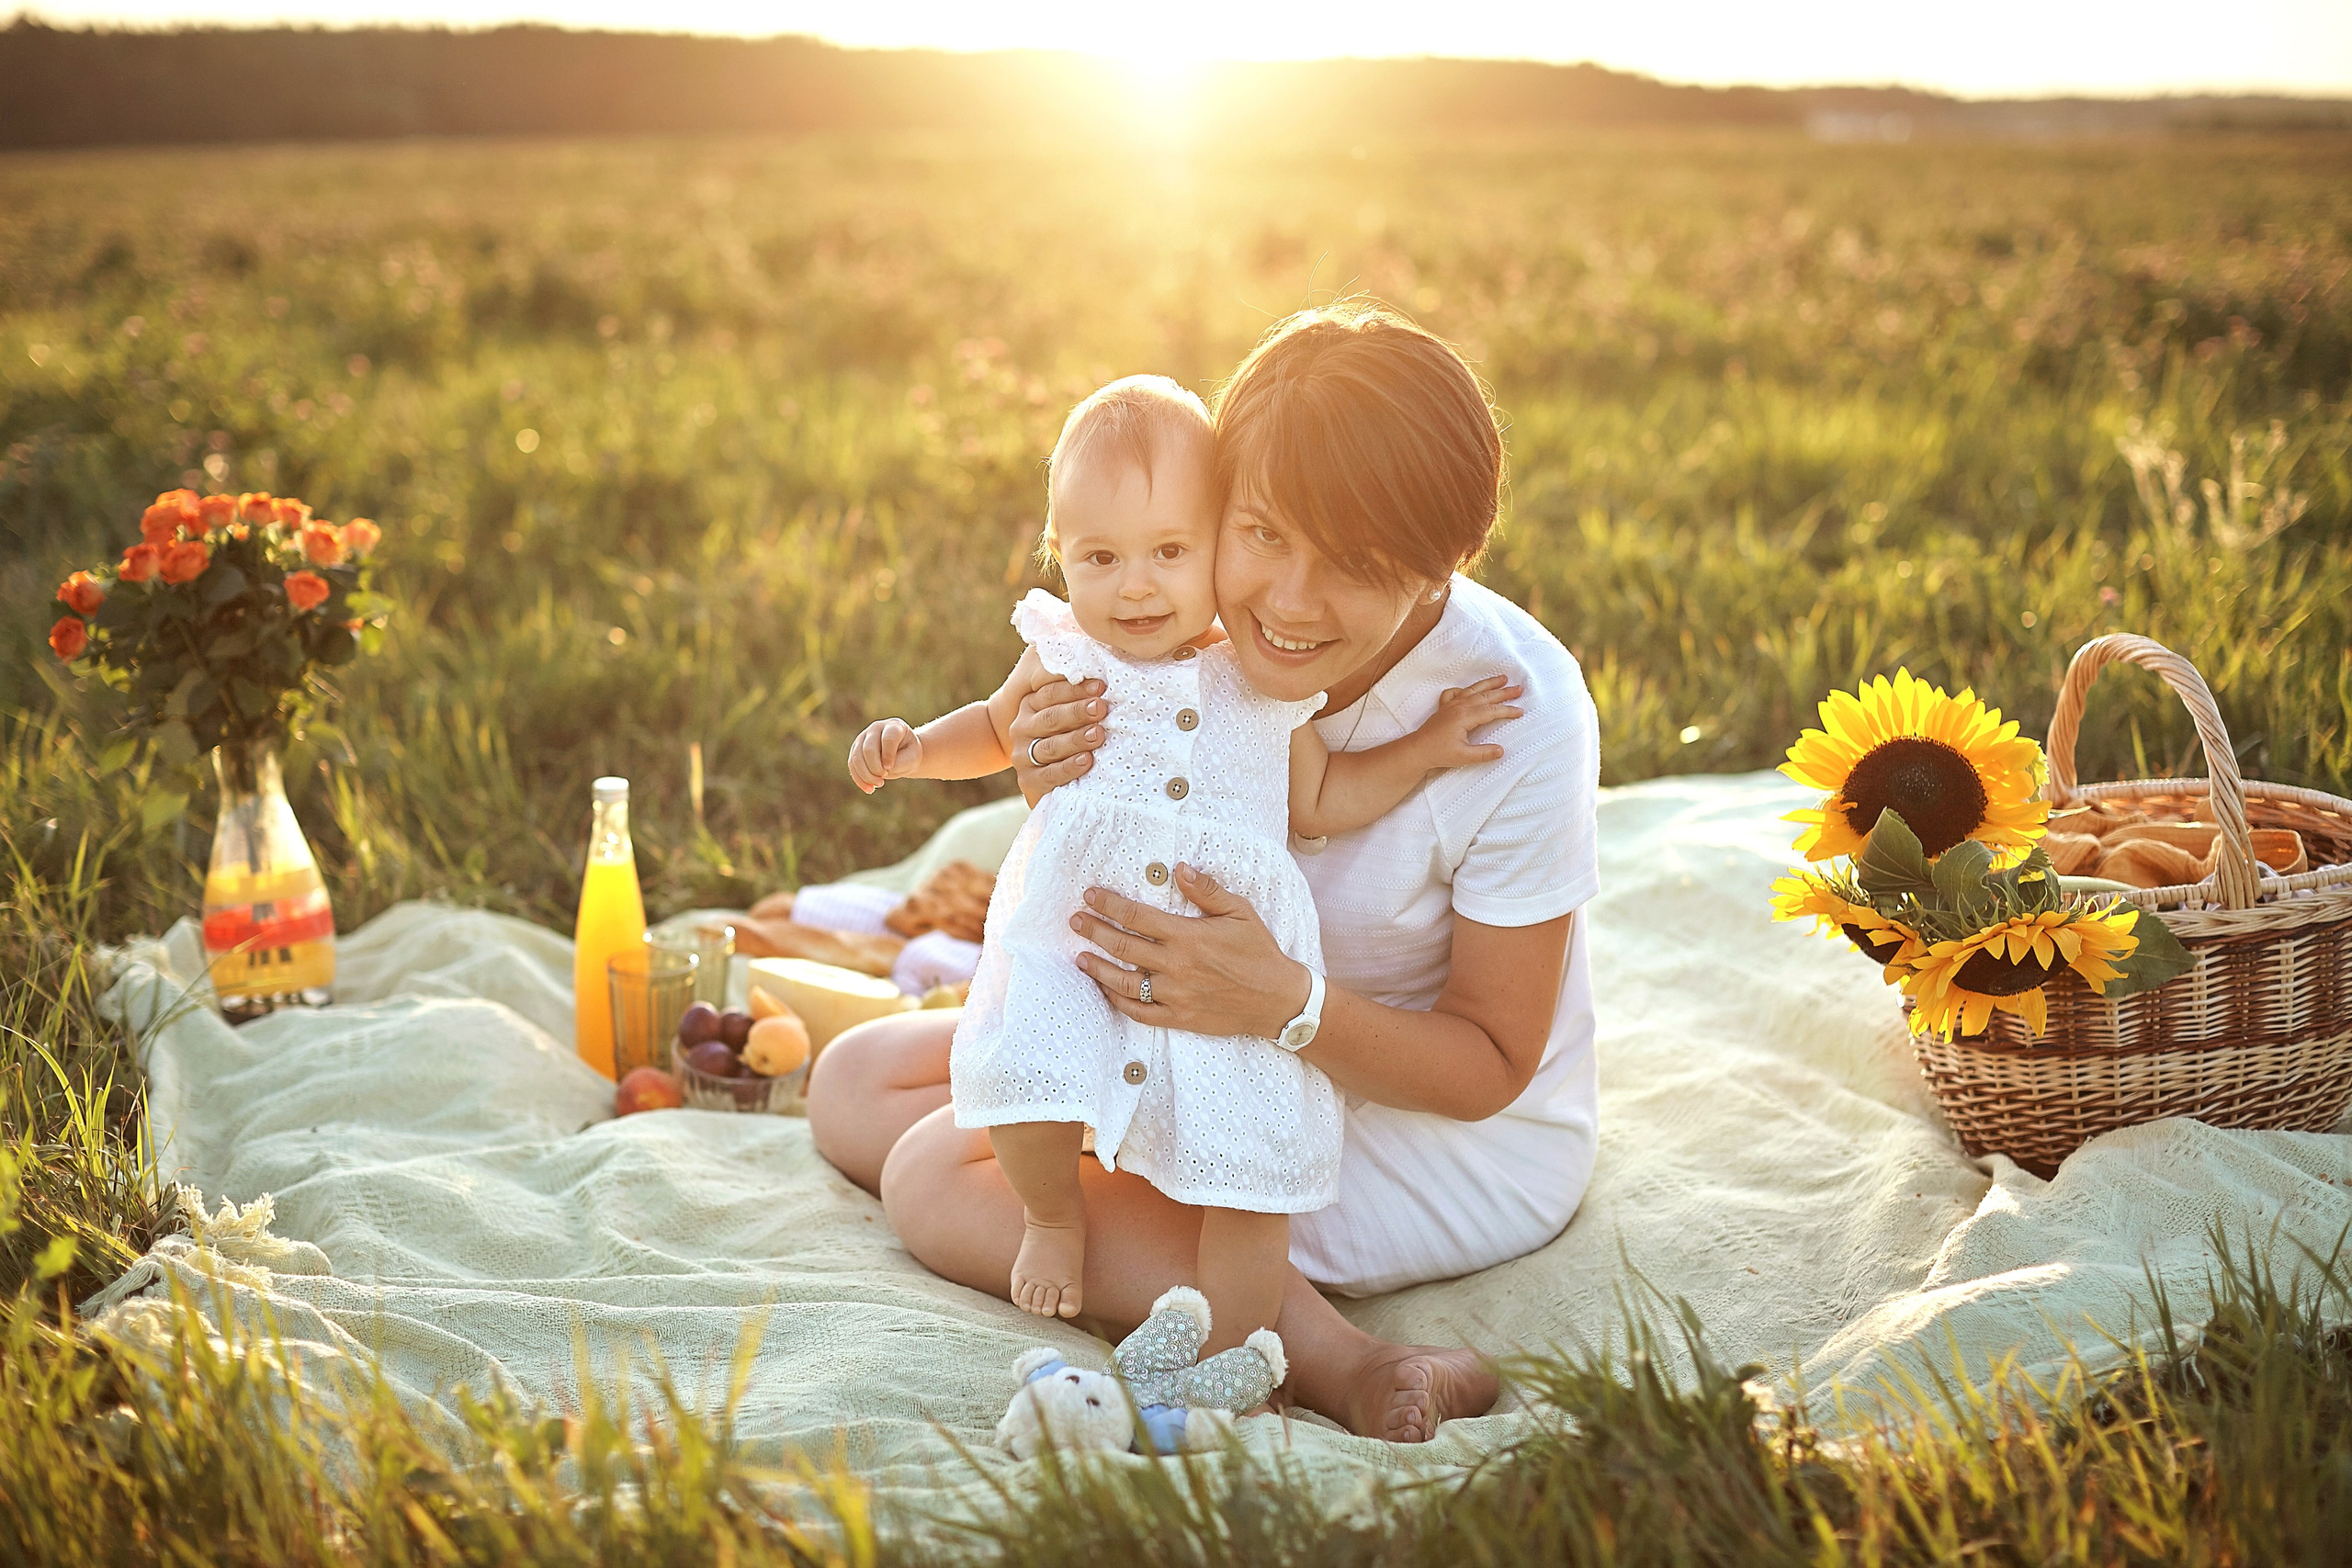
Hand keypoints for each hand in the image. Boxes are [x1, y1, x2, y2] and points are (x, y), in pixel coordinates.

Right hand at [848, 717, 922, 792]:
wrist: (903, 754)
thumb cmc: (910, 755)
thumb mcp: (912, 759)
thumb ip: (900, 762)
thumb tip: (881, 769)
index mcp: (894, 726)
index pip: (888, 738)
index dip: (888, 755)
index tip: (890, 769)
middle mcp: (877, 728)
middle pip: (869, 748)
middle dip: (875, 767)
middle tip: (884, 777)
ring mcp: (864, 737)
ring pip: (857, 757)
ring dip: (866, 775)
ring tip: (879, 784)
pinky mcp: (856, 749)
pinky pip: (852, 765)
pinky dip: (859, 779)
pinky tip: (869, 789)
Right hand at [1010, 676, 1109, 806]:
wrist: (1046, 776)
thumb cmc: (1067, 734)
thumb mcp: (1066, 709)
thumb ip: (1073, 689)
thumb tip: (1092, 663)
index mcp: (1030, 705)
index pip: (1050, 694)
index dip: (1075, 689)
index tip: (1101, 687)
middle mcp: (1023, 728)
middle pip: (1051, 718)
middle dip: (1078, 712)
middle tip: (1101, 708)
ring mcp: (1023, 755)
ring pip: (1050, 746)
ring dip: (1076, 739)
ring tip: (1098, 734)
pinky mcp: (1029, 781)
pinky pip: (1049, 775)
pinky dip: (1069, 768)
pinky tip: (1086, 760)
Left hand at [1070, 866, 1310, 1039]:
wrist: (1277, 999)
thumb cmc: (1259, 952)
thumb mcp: (1240, 912)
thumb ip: (1207, 890)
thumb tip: (1179, 868)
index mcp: (1188, 937)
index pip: (1137, 917)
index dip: (1109, 905)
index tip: (1090, 896)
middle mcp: (1176, 966)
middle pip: (1124, 946)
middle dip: (1095, 931)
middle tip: (1075, 920)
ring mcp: (1175, 995)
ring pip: (1125, 982)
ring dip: (1099, 968)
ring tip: (1080, 957)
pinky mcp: (1179, 1017)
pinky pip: (1140, 1012)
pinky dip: (1119, 1001)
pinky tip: (1106, 989)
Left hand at [1411, 676, 1523, 767]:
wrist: (1417, 750)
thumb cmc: (1439, 753)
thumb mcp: (1463, 757)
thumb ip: (1483, 754)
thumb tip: (1502, 750)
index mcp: (1464, 717)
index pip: (1491, 711)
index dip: (1507, 711)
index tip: (1520, 711)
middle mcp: (1458, 707)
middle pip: (1485, 696)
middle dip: (1504, 692)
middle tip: (1519, 689)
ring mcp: (1450, 705)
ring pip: (1473, 690)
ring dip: (1489, 684)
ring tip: (1503, 678)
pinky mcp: (1444, 708)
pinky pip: (1455, 693)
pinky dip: (1463, 689)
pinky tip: (1468, 689)